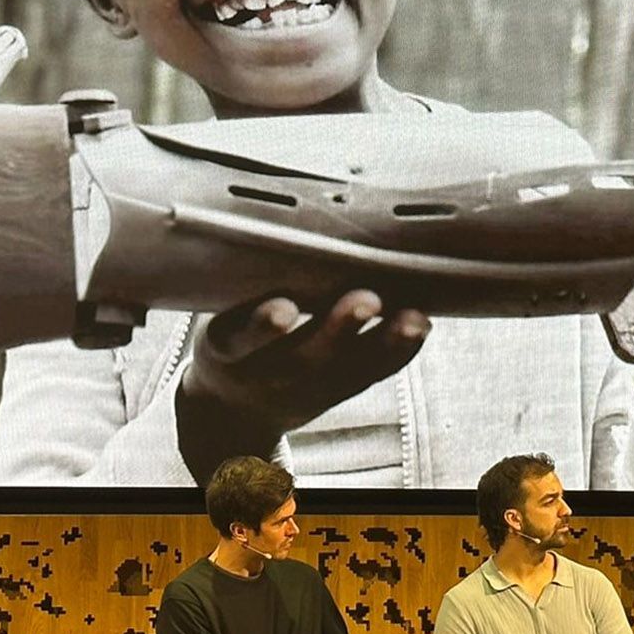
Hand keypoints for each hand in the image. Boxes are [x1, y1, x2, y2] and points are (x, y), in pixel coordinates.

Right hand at [176, 288, 429, 477]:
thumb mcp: (214, 318)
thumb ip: (238, 287)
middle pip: (305, 357)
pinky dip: (398, 352)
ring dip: (384, 344)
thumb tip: (274, 221)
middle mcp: (268, 374)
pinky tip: (420, 326)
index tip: (283, 309)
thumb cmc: (231, 340)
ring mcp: (306, 389)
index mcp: (226, 351)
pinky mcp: (336, 393)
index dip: (261, 327)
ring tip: (412, 319)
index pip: (239, 341)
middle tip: (366, 299)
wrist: (235, 412)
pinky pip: (371, 376)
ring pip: (347, 370)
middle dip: (338, 329)